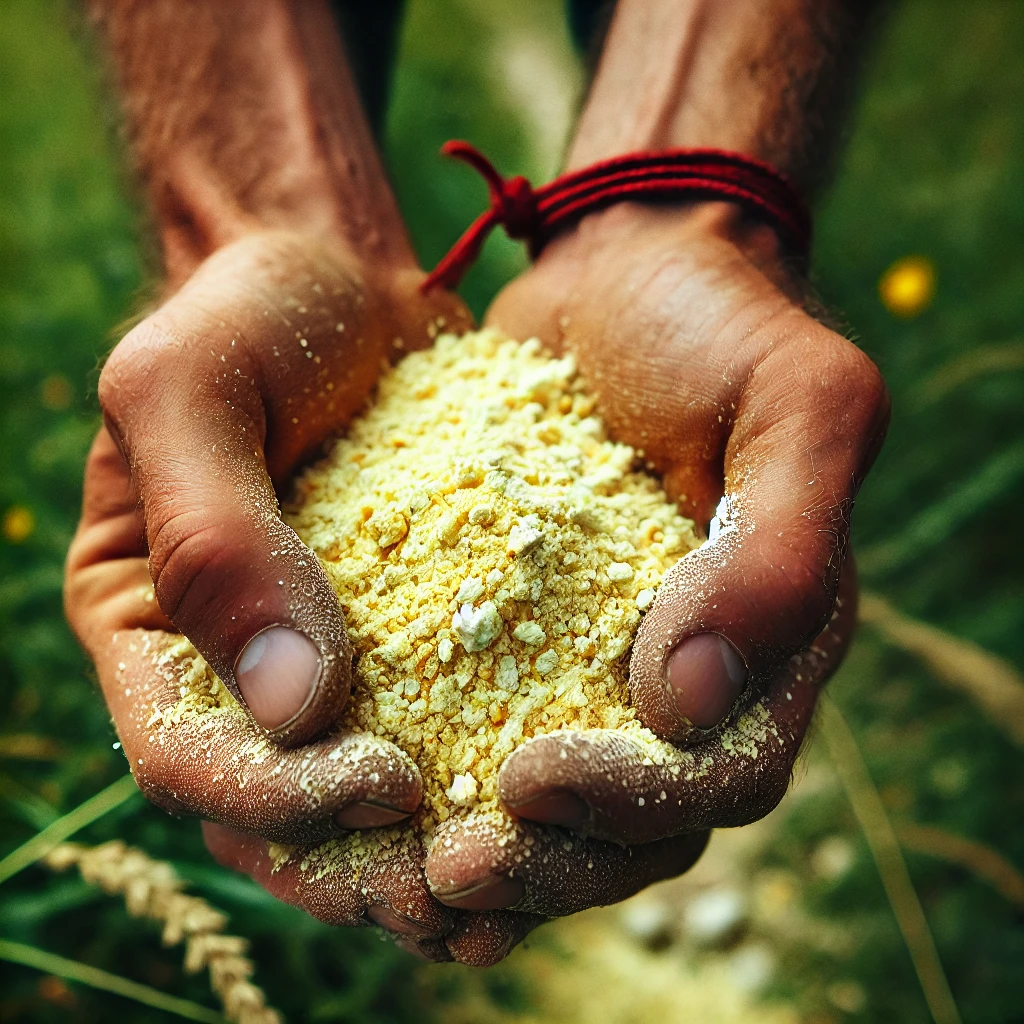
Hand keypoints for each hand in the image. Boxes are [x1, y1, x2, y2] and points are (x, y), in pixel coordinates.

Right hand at [65, 229, 470, 934]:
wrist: (341, 281)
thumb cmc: (249, 315)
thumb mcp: (189, 388)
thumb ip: (214, 539)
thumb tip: (291, 706)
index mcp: (152, 626)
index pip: (188, 754)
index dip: (275, 796)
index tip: (388, 785)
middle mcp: (232, 665)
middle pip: (275, 813)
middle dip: (362, 864)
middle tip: (467, 888)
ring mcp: (318, 662)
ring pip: (355, 803)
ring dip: (429, 861)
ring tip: (523, 887)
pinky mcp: (403, 642)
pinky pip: (435, 733)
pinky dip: (480, 786)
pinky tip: (556, 812)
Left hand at [418, 201, 887, 936]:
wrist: (626, 269)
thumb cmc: (719, 325)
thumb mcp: (795, 407)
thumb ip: (775, 554)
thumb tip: (685, 705)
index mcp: (773, 642)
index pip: (722, 773)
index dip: (634, 804)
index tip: (528, 780)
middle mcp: (695, 671)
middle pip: (639, 823)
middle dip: (550, 859)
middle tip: (447, 870)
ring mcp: (608, 658)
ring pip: (563, 801)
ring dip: (492, 848)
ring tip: (394, 861)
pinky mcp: (531, 629)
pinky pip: (490, 724)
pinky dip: (441, 774)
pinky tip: (364, 784)